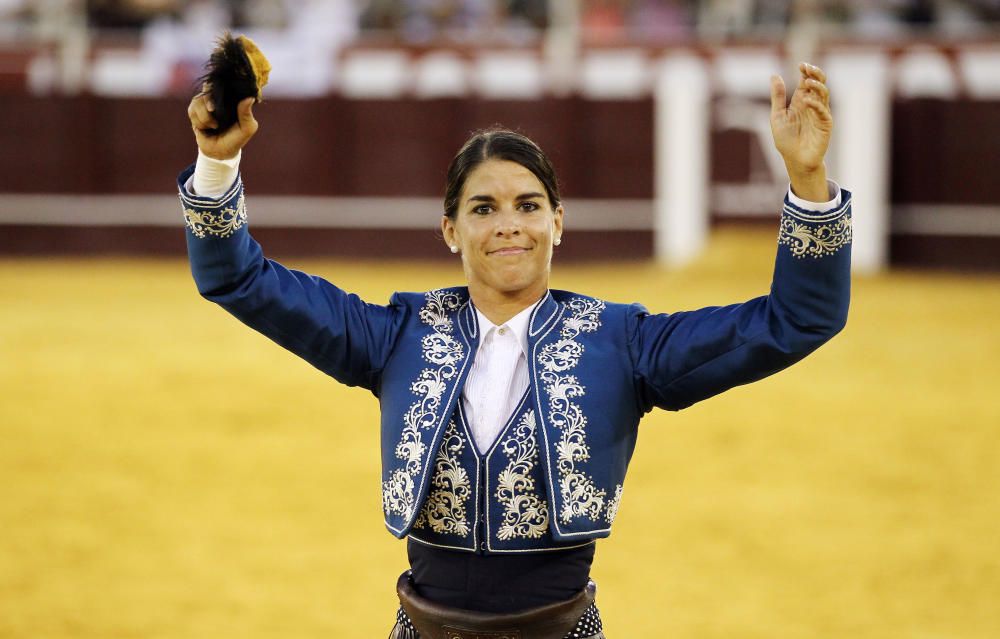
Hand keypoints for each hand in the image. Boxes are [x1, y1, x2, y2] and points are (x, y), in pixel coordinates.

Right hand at [187, 87, 257, 159]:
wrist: (220, 152)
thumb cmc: (236, 138)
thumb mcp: (247, 128)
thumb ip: (247, 113)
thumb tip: (249, 98)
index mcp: (231, 99)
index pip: (223, 83)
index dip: (219, 86)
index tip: (220, 97)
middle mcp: (217, 98)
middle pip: (207, 87)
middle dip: (209, 101)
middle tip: (213, 110)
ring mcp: (205, 103)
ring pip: (198, 101)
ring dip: (205, 117)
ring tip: (214, 126)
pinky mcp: (194, 110)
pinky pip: (192, 110)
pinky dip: (199, 121)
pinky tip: (206, 128)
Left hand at [770, 63, 831, 200]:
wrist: (795, 160)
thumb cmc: (786, 140)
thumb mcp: (777, 115)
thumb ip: (777, 96)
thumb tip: (774, 75)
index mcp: (800, 101)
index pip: (806, 81)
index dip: (805, 71)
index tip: (801, 65)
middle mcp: (812, 104)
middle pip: (818, 83)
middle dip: (815, 74)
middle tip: (808, 68)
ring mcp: (820, 113)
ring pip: (824, 94)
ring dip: (817, 86)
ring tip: (808, 81)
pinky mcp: (825, 124)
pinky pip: (823, 111)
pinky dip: (816, 104)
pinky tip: (807, 100)